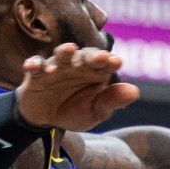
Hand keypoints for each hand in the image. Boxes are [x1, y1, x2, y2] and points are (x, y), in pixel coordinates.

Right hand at [15, 43, 140, 130]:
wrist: (46, 119)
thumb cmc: (75, 110)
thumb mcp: (95, 111)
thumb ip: (112, 101)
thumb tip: (135, 92)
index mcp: (95, 72)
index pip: (105, 64)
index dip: (110, 62)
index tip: (116, 62)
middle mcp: (76, 66)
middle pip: (84, 56)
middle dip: (92, 56)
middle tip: (101, 56)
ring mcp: (56, 68)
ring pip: (60, 56)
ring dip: (64, 53)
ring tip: (70, 50)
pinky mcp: (36, 74)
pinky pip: (35, 67)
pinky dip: (34, 65)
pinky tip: (34, 67)